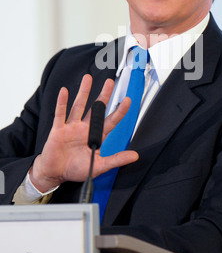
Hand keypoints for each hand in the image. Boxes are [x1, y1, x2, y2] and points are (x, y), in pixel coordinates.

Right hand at [30, 75, 138, 192]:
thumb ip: (117, 159)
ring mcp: (72, 127)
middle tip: (109, 82)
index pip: (111, 120)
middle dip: (103, 95)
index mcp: (96, 136)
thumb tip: (135, 156)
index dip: (120, 111)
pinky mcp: (59, 129)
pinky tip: (64, 91)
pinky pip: (61, 113)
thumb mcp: (100, 166)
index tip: (128, 100)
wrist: (55, 174)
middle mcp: (85, 128)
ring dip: (84, 92)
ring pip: (79, 106)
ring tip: (88, 78)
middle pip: (96, 108)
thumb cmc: (77, 169)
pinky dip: (62, 102)